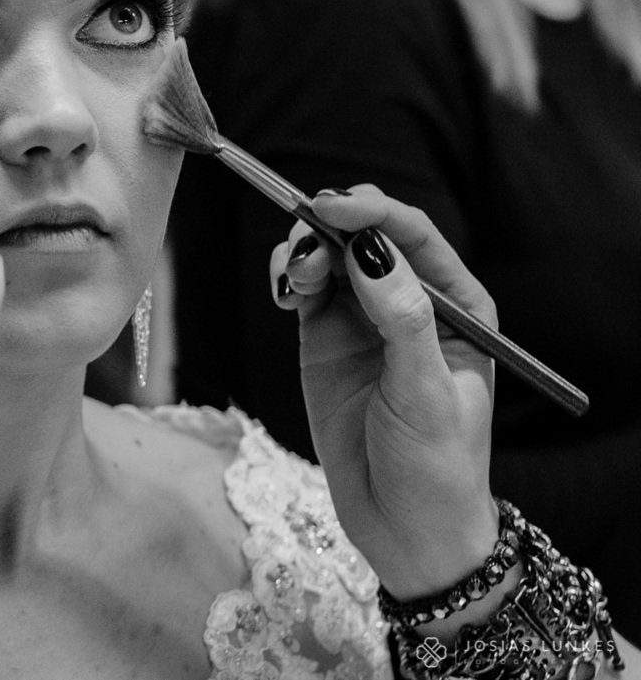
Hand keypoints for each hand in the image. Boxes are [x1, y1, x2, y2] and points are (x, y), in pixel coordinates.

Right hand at [269, 185, 497, 599]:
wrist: (403, 530)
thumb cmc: (436, 466)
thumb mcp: (426, 393)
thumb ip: (402, 318)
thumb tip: (370, 250)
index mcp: (456, 304)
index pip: (412, 235)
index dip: (370, 212)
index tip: (329, 209)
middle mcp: (409, 301)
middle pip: (364, 235)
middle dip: (329, 227)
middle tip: (303, 249)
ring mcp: (362, 318)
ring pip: (327, 255)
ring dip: (302, 252)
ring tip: (292, 282)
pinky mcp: (322, 340)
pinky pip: (302, 289)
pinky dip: (286, 277)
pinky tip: (283, 293)